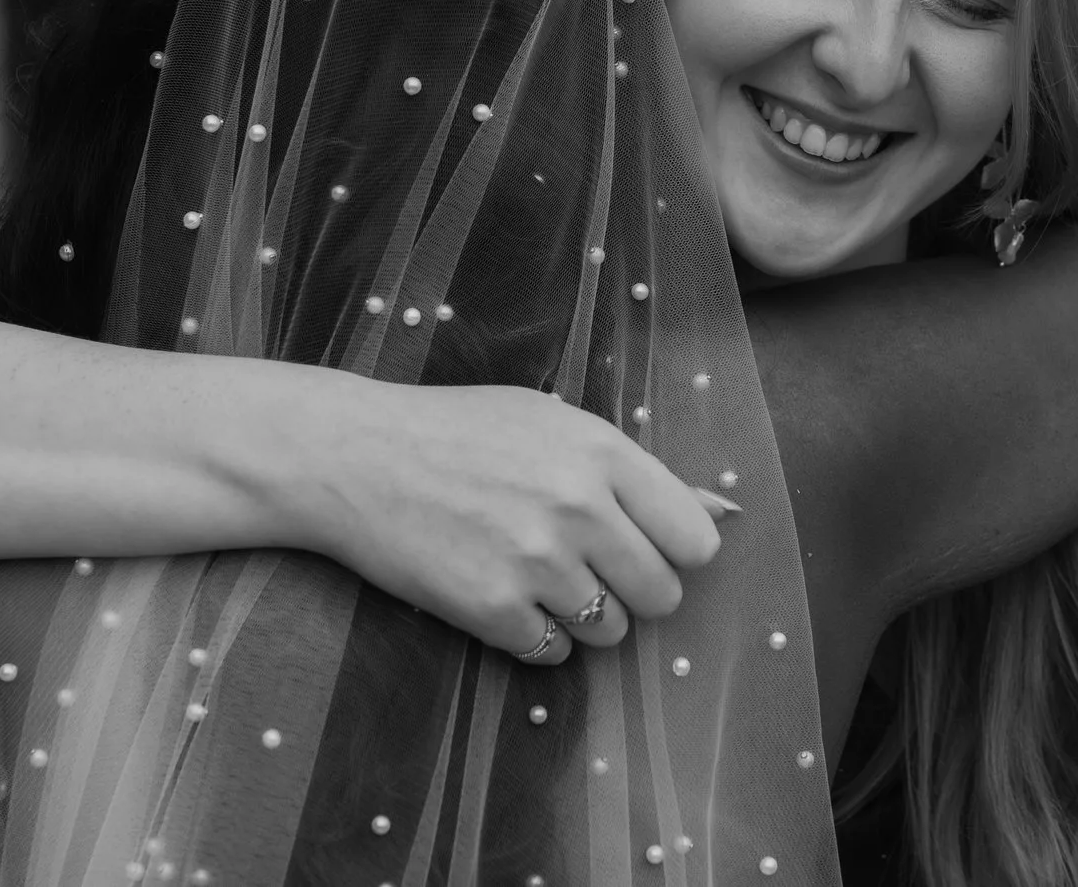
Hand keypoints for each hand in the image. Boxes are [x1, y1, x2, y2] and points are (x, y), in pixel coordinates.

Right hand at [315, 381, 723, 663]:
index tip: (645, 545)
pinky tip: (503, 595)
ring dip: (585, 617)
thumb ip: (636, 471)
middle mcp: (579, 507)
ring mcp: (535, 561)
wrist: (353, 456)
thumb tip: (723, 511)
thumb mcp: (554, 422)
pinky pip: (554, 654)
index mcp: (602, 452)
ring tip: (537, 576)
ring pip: (611, 631)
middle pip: (662, 595)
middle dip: (633, 590)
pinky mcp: (492, 609)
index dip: (674, 550)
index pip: (696, 540)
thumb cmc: (458, 432)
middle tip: (588, 566)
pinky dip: (536, 636)